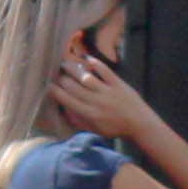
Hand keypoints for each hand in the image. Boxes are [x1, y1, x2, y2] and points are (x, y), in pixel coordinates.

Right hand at [48, 45, 163, 148]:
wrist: (140, 124)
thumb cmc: (115, 129)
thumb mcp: (95, 130)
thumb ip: (79, 121)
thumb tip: (64, 109)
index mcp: (90, 114)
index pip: (68, 100)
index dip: (56, 92)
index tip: (48, 85)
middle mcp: (96, 102)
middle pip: (74, 87)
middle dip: (61, 79)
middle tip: (54, 73)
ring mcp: (107, 92)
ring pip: (86, 77)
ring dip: (73, 69)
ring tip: (64, 64)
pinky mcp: (118, 84)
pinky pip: (105, 71)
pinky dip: (95, 63)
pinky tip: (86, 58)